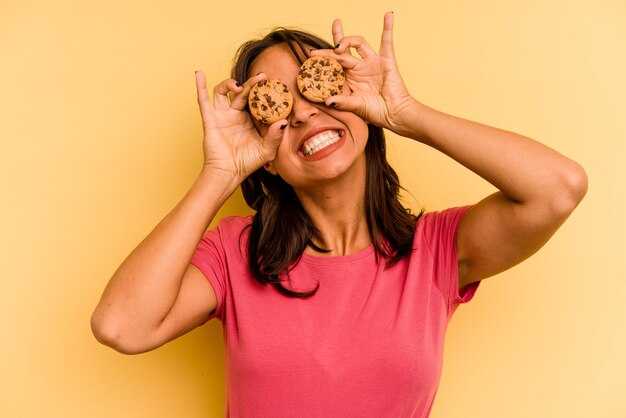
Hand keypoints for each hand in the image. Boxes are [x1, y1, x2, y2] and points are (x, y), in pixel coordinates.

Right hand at [195, 71, 286, 182]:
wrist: (229, 173)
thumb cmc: (247, 163)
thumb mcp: (267, 150)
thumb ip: (275, 136)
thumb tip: (284, 121)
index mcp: (250, 119)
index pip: (257, 100)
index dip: (263, 92)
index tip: (274, 84)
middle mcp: (236, 115)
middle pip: (242, 92)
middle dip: (251, 84)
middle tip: (262, 77)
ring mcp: (222, 116)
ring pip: (222, 92)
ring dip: (229, 84)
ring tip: (238, 86)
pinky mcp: (210, 120)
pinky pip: (203, 101)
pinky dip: (200, 87)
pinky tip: (199, 74)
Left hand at [311, 12, 415, 133]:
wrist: (394, 114)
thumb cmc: (375, 112)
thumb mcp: (355, 106)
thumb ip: (342, 102)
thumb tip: (327, 101)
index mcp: (349, 78)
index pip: (334, 62)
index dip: (324, 57)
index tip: (311, 54)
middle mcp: (359, 68)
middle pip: (344, 49)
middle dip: (336, 38)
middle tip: (333, 25)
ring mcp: (372, 63)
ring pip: (358, 43)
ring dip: (348, 40)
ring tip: (339, 46)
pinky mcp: (386, 61)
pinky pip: (387, 41)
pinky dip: (388, 27)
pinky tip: (388, 15)